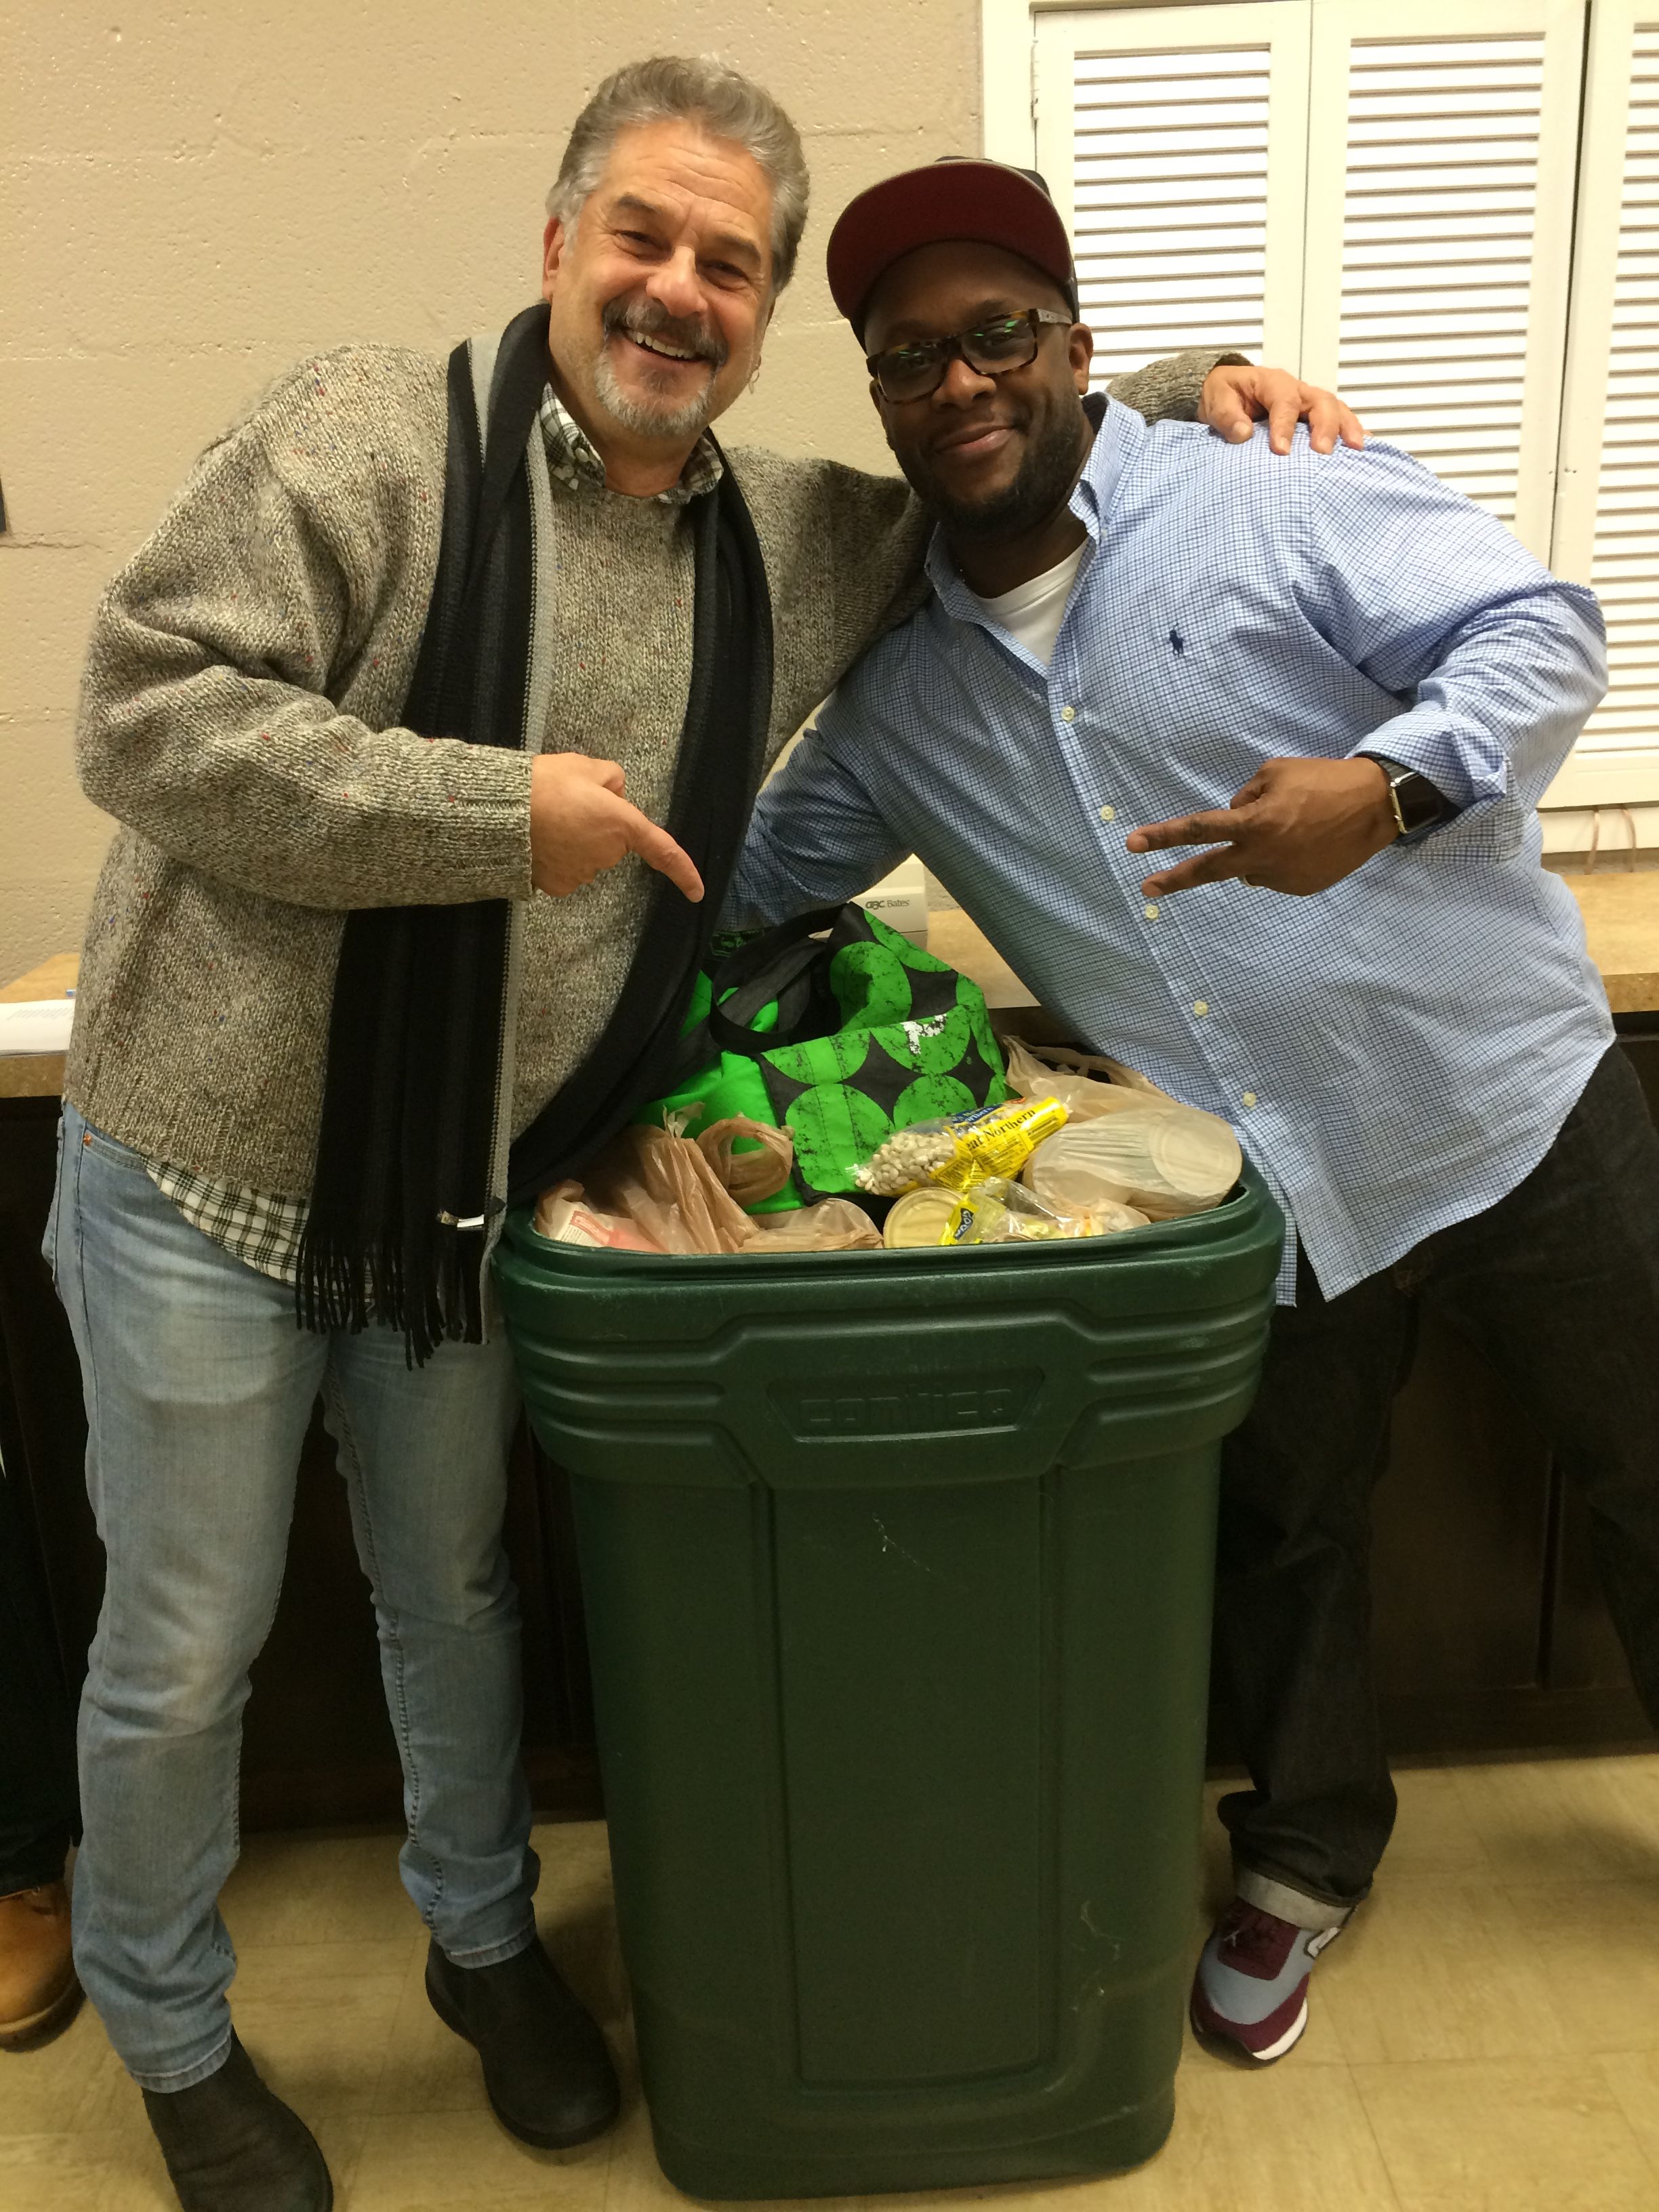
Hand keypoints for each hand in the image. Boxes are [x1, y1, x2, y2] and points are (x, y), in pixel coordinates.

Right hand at [529, 752, 703, 902]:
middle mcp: (607, 855)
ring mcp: (582, 873)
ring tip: (547, 819)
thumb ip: (610, 777)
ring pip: (587, 855)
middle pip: (612, 840)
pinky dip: (557, 857)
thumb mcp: (584, 766)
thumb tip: (614, 791)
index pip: (662, 850)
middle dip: (599, 824)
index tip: (698, 892)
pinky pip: (566, 869)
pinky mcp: (558, 885)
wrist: (501, 814)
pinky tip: (539, 840)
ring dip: (575, 840)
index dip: (683, 872)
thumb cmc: (545, 785)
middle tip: (569, 802)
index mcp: (622, 824)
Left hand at [1127, 757, 1396, 897]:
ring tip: (1291, 829)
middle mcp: (1261, 856)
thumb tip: (1232, 820)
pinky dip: (1279, 860)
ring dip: (1255, 851)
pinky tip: (1305, 843)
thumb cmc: (1323, 781)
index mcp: (1253, 823)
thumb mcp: (1275, 772)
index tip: (1133, 844)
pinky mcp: (1299, 888)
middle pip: (1207, 870)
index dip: (1163, 836)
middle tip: (1148, 888)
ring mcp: (1280, 877)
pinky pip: (1274, 875)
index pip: (1197, 830)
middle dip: (1174, 879)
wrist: (1376, 806)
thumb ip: (1244, 797)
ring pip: (1247, 868)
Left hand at [1199, 364, 1365, 456]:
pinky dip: (1349, 431)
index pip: (1284, 401)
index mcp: (1272, 382)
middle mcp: (1296, 390)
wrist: (1226, 394)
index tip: (1281, 451)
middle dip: (1325, 426)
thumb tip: (1243, 433)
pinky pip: (1337, 420)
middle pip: (1320, 401)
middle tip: (1323, 452)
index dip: (1284, 425)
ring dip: (1347, 428)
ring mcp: (1308, 402)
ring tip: (1356, 449)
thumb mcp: (1215, 400)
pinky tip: (1359, 449)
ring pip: (1335, 409)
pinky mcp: (1313, 417)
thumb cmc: (1224, 395)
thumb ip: (1226, 415)